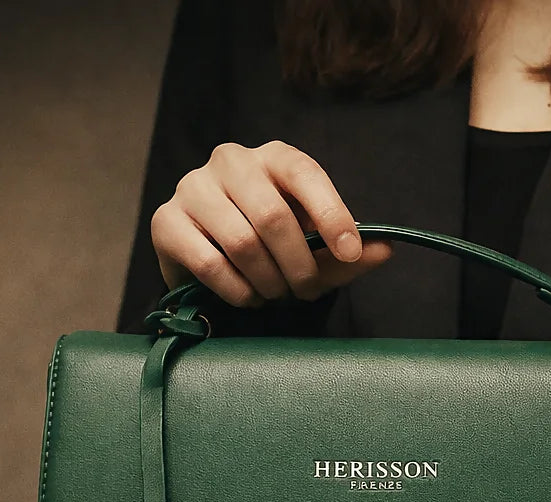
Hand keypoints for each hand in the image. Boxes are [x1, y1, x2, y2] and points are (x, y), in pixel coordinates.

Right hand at [151, 140, 393, 306]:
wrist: (209, 255)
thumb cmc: (271, 245)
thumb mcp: (314, 246)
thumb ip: (347, 251)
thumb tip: (384, 250)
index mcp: (274, 156)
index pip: (305, 173)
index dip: (332, 214)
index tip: (350, 251)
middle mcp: (230, 161)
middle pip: (273, 216)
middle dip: (298, 265)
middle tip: (306, 291)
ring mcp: (193, 187)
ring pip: (241, 242)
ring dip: (268, 281)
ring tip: (276, 294)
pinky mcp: (166, 221)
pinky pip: (209, 263)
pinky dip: (238, 290)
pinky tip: (248, 296)